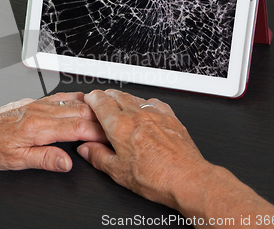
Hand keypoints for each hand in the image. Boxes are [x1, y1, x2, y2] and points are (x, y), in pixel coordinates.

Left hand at [0, 92, 106, 171]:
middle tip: (117, 127)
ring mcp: (35, 105)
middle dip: (101, 118)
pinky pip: (59, 97)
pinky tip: (81, 101)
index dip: (98, 132)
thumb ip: (43, 159)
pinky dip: (76, 99)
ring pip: (71, 101)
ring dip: (91, 107)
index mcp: (37, 127)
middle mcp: (38, 111)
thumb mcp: (13, 161)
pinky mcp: (30, 103)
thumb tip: (67, 162)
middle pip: (79, 111)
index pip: (78, 126)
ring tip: (107, 112)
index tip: (112, 138)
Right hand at [77, 89, 212, 208]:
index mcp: (120, 126)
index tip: (90, 99)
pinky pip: (155, 102)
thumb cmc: (156, 178)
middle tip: (101, 101)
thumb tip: (86, 150)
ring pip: (135, 96)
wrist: (187, 179)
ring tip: (121, 105)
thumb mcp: (118, 172)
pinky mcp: (171, 117)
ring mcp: (155, 114)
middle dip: (106, 96)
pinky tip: (146, 110)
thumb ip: (98, 157)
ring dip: (124, 98)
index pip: (100, 102)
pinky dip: (145, 103)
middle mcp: (137, 115)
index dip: (92, 98)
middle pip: (117, 95)